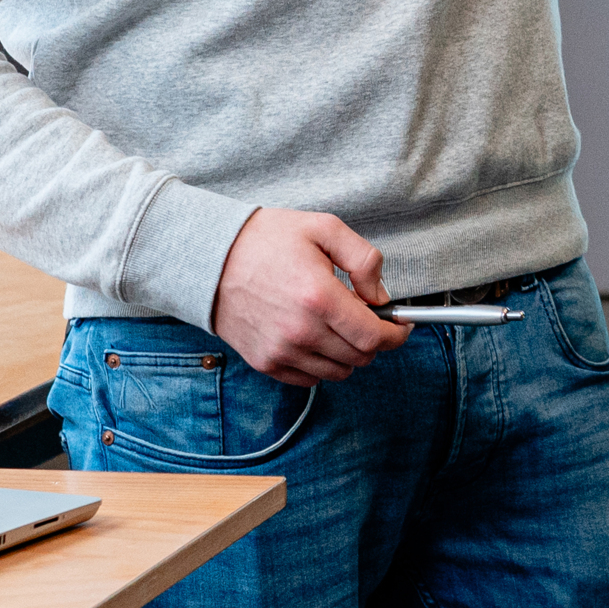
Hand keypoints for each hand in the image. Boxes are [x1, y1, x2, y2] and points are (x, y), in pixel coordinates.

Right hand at [212, 206, 407, 383]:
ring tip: (333, 322)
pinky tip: (313, 335)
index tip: (399, 325)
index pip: (373, 337)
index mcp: (318, 297)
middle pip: (360, 357)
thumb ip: (363, 259)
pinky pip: (310, 379)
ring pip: (338, 372)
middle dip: (371, 338)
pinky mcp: (266, 363)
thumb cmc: (265, 240)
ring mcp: (281, 351)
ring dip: (347, 352)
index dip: (395, 334)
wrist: (209, 259)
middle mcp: (301, 331)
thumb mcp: (323, 228)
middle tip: (361, 314)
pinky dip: (321, 363)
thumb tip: (381, 295)